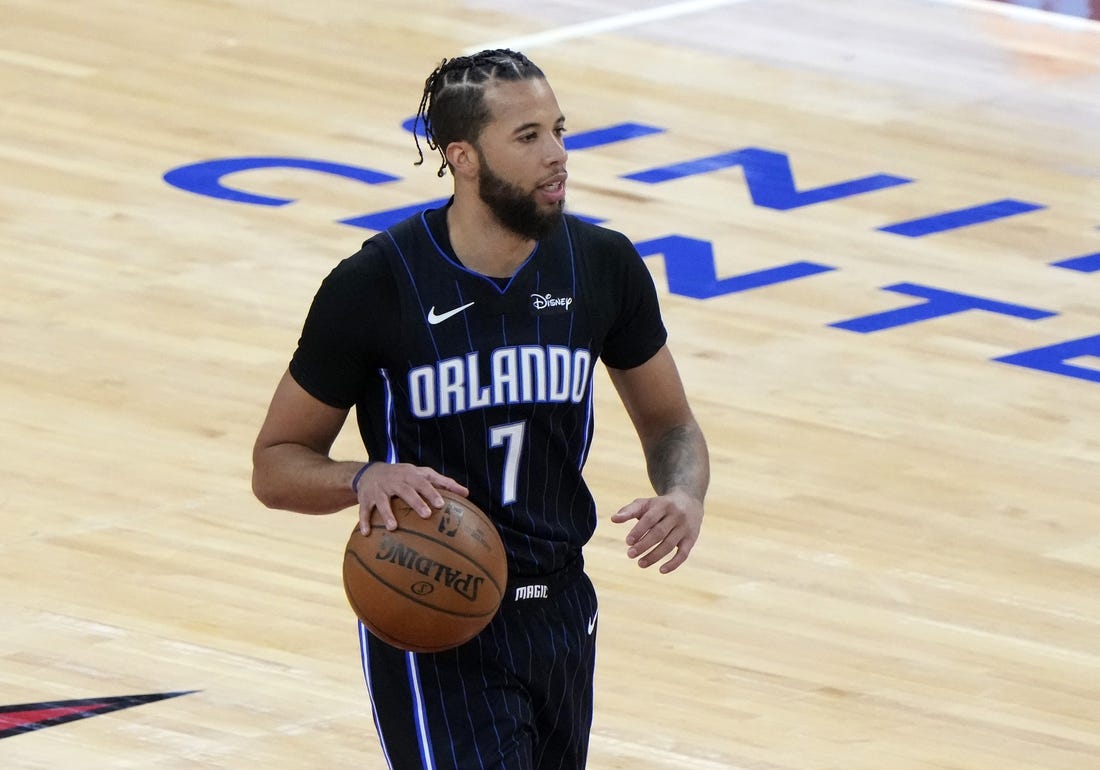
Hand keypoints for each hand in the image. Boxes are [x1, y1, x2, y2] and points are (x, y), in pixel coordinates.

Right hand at [354, 462, 468, 534]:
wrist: (370, 472)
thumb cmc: (404, 476)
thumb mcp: (422, 475)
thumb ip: (443, 483)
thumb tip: (467, 493)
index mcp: (410, 476)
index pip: (423, 482)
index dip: (432, 493)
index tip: (442, 505)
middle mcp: (394, 481)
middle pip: (406, 490)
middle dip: (416, 502)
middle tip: (426, 515)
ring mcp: (379, 490)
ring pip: (383, 501)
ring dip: (387, 514)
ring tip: (394, 528)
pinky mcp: (365, 499)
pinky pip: (364, 510)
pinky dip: (365, 521)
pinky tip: (367, 534)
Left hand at [610, 489, 702, 572]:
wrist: (689, 501)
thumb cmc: (660, 505)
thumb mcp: (645, 503)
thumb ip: (629, 511)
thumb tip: (613, 519)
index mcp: (662, 505)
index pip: (649, 519)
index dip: (638, 531)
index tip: (628, 542)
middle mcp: (675, 515)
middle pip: (659, 532)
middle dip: (644, 545)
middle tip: (630, 555)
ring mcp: (684, 527)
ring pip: (669, 544)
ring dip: (654, 556)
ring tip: (640, 564)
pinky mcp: (691, 538)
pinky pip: (683, 553)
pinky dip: (673, 563)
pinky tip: (661, 570)